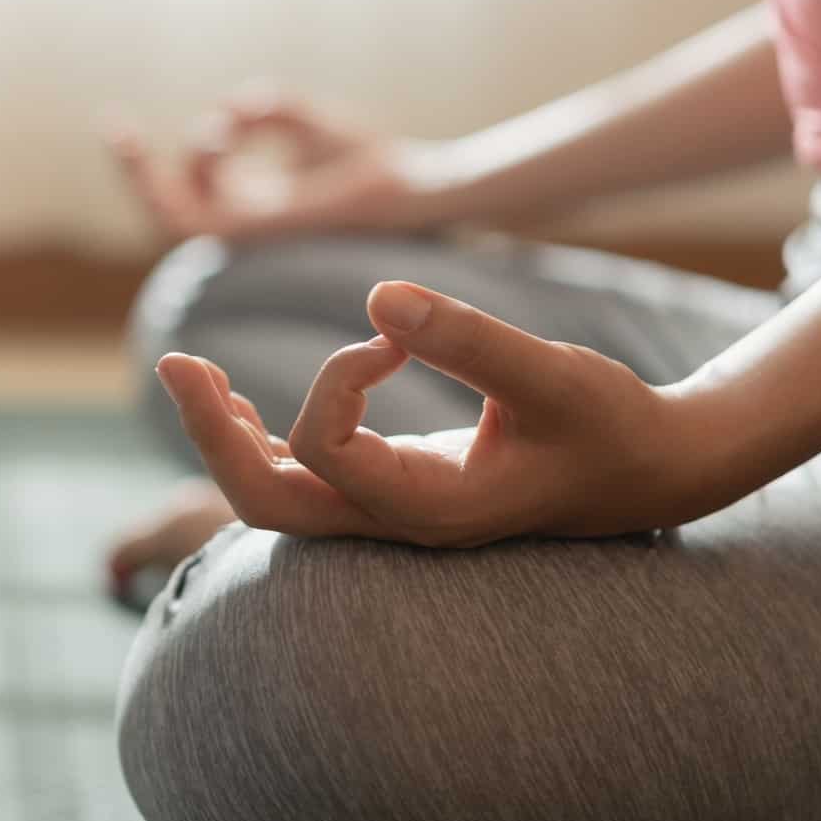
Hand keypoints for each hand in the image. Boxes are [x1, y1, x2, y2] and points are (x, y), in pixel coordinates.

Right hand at [107, 97, 452, 241]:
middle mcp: (242, 224)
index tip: (118, 123)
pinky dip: (196, 170)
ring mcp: (246, 237)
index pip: (184, 190)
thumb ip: (269, 109)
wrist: (416, 186)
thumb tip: (233, 107)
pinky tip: (220, 134)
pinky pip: (198, 219)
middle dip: (133, 173)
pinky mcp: (256, 237)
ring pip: (170, 220)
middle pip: (164, 210)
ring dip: (152, 177)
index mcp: (251, 203)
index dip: (147, 162)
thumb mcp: (309, 121)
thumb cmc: (377, 160)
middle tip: (115, 129)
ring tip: (179, 133)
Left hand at [155, 282, 711, 546]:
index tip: (389, 334)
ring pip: (271, 500)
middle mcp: (393, 525)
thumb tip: (376, 296)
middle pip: (264, 503)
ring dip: (224, 438)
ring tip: (191, 373)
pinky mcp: (384, 496)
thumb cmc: (609, 424)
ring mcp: (383, 517)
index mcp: (430, 510)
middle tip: (174, 361)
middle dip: (210, 433)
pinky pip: (296, 485)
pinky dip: (255, 441)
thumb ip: (470, 339)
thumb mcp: (554, 374)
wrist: (647, 471)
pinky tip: (238, 401)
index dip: (333, 379)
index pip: (325, 453)